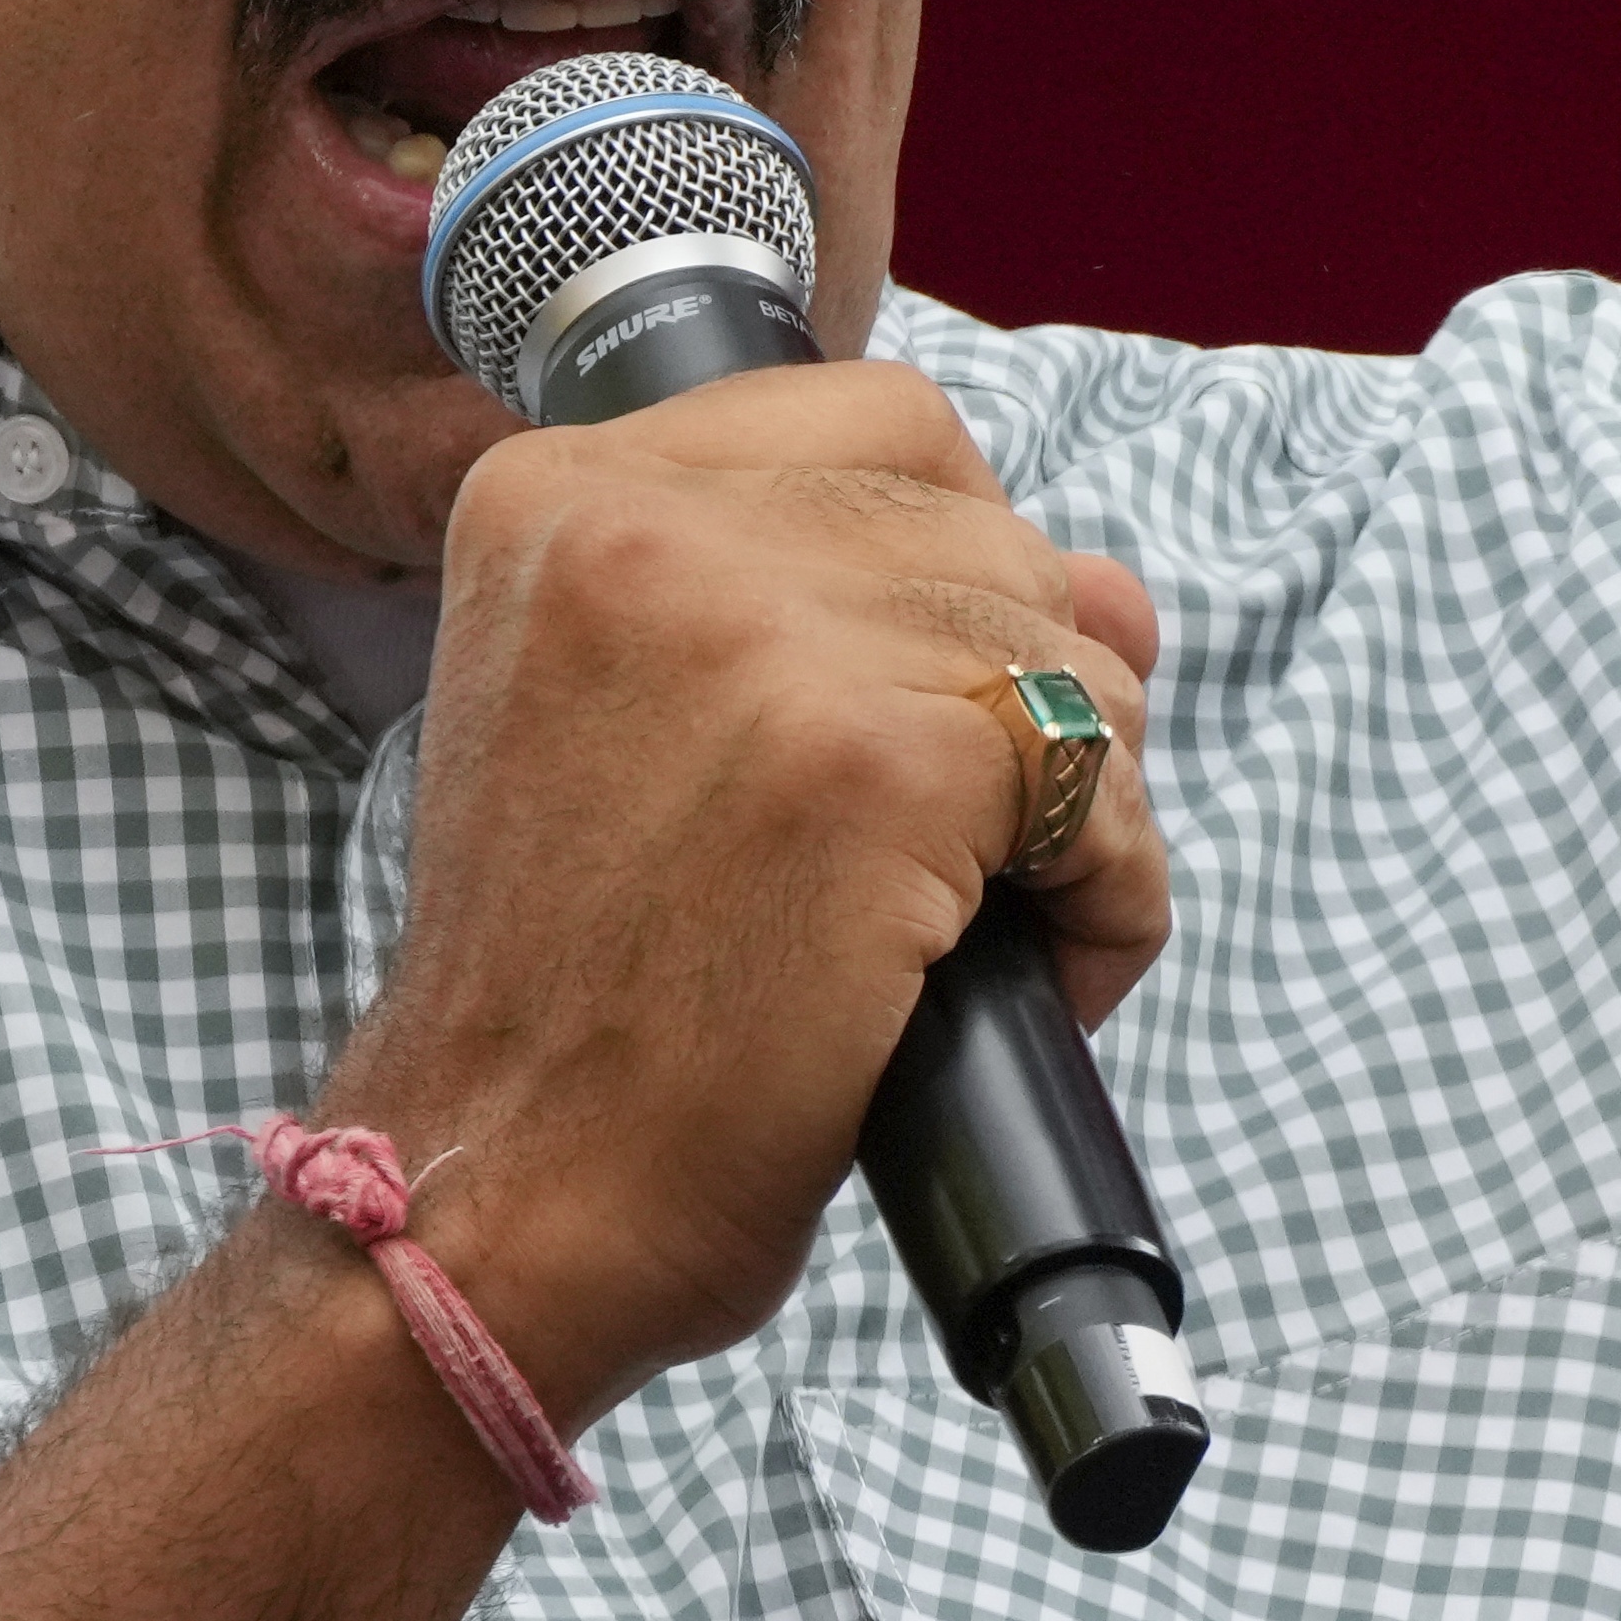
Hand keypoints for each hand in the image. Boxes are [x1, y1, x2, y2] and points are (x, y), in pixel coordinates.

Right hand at [312, 360, 1167, 1417]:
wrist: (499, 1197)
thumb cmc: (587, 996)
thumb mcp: (658, 728)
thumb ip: (857, 609)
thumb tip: (1121, 591)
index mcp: (559, 490)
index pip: (881, 422)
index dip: (943, 569)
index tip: (897, 706)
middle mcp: (642, 520)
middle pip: (991, 527)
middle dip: (1018, 692)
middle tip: (942, 850)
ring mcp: (760, 629)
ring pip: (1068, 651)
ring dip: (1075, 806)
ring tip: (971, 928)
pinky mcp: (874, 758)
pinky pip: (1101, 786)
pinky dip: (1112, 895)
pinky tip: (1031, 977)